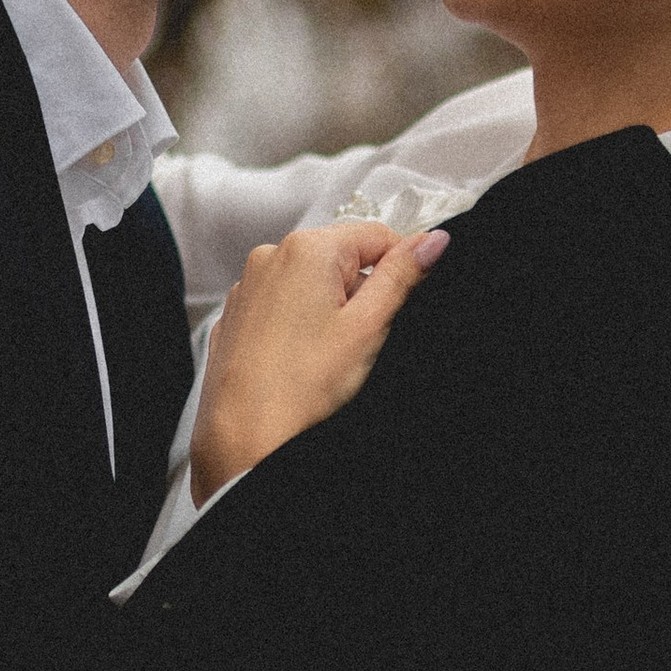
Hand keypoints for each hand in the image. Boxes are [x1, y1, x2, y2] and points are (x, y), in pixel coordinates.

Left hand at [189, 219, 447, 503]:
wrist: (243, 435)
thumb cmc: (301, 386)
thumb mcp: (367, 327)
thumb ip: (402, 276)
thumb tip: (433, 240)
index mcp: (307, 249)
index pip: (377, 236)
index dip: (401, 267)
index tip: (406, 301)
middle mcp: (270, 256)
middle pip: (342, 258)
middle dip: (361, 292)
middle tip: (362, 339)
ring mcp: (248, 286)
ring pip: (311, 283)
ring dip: (330, 309)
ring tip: (327, 355)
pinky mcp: (237, 315)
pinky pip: (281, 306)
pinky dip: (298, 324)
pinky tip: (301, 359)